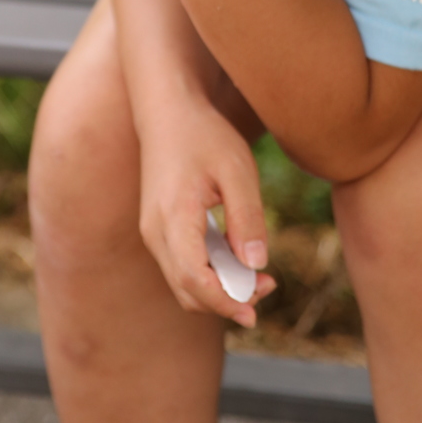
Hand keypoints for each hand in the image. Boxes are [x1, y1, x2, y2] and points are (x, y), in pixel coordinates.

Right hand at [137, 97, 275, 326]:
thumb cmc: (205, 136)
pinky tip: (238, 261)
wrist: (167, 112)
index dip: (224, 302)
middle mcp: (156, 231)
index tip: (255, 310)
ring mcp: (153, 231)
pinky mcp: (159, 228)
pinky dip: (209, 275)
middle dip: (226, 301)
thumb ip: (247, 218)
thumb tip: (256, 265)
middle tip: (268, 286)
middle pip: (186, 290)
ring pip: (182, 283)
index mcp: (174, 217)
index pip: (193, 279)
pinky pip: (181, 266)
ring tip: (259, 278)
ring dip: (218, 290)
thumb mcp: (237, 171)